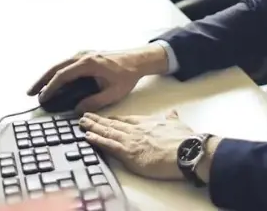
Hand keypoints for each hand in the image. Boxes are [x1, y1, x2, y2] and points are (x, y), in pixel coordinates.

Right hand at [27, 46, 168, 112]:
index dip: (50, 88)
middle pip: (56, 67)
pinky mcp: (86, 55)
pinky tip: (53, 80)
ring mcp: (84, 53)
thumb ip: (94, 102)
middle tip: (29, 93)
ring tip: (37, 88)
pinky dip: (57, 71)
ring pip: (60, 63)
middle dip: (41, 80)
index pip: (63, 76)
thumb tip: (77, 110)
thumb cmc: (127, 75)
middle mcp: (84, 55)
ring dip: (47, 75)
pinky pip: (67, 63)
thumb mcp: (113, 93)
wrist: (138, 60)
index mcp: (88, 63)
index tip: (41, 98)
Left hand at [80, 111, 194, 180]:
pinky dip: (97, 140)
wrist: (185, 150)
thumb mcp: (178, 125)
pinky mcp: (128, 153)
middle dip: (98, 120)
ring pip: (107, 132)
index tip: (105, 117)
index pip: (126, 120)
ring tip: (82, 123)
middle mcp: (136, 129)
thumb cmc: (183, 140)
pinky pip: (108, 145)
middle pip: (113, 124)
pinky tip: (87, 136)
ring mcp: (130, 140)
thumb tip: (172, 113)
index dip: (114, 118)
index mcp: (147, 123)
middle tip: (85, 116)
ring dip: (93, 127)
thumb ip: (172, 119)